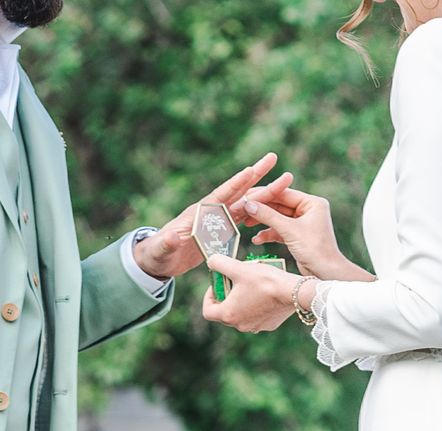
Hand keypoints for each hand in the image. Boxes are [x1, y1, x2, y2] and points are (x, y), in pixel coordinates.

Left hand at [133, 153, 292, 278]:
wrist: (158, 260)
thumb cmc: (157, 253)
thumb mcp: (161, 249)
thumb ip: (168, 243)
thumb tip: (173, 237)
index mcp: (199, 212)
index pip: (220, 195)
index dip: (235, 184)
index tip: (250, 169)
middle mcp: (211, 212)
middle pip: (238, 192)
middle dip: (257, 176)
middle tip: (274, 158)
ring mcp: (218, 220)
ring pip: (246, 204)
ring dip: (265, 193)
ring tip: (284, 180)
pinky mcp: (221, 231)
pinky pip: (243, 218)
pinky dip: (258, 212)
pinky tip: (274, 207)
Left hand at [201, 254, 318, 332]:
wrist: (294, 291)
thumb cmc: (265, 281)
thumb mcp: (238, 268)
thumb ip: (219, 263)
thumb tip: (211, 261)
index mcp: (229, 315)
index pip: (207, 311)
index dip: (208, 296)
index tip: (217, 284)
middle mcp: (240, 325)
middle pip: (225, 312)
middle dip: (226, 296)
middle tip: (233, 281)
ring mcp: (255, 327)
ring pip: (241, 314)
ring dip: (240, 301)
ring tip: (249, 284)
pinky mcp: (269, 325)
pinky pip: (256, 316)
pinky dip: (255, 306)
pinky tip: (263, 292)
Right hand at [243, 189, 375, 280]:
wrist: (326, 274)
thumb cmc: (315, 250)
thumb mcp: (289, 230)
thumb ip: (268, 216)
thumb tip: (248, 204)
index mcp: (312, 203)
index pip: (283, 193)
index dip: (262, 195)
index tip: (245, 197)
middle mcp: (308, 210)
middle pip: (278, 205)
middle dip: (260, 209)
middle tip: (240, 210)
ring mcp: (302, 223)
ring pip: (276, 218)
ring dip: (261, 221)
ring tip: (245, 224)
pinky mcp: (297, 235)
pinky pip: (279, 230)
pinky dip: (268, 234)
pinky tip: (257, 240)